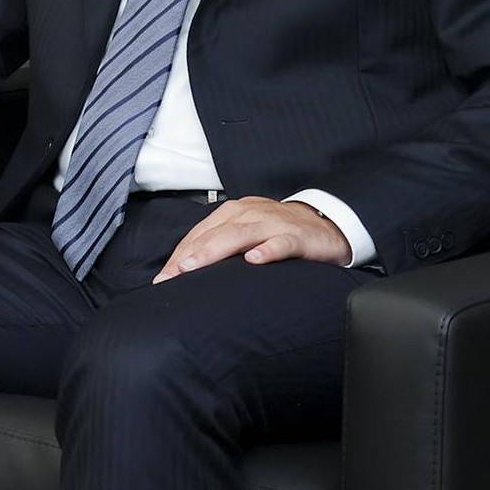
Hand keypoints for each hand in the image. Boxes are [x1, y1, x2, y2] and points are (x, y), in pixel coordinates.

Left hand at [151, 197, 351, 282]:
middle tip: (170, 277)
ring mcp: (273, 224)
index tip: (162, 277)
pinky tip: (254, 260)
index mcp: (232, 212)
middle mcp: (249, 214)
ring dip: (214, 250)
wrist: (326, 224)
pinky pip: (281, 243)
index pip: (199, 234)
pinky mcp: (298, 237)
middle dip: (188, 256)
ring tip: (193, 267)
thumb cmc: (278, 231)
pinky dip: (267, 250)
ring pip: (239, 235)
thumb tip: (187, 269)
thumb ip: (220, 245)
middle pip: (213, 234)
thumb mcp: (245, 233)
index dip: (179, 255)